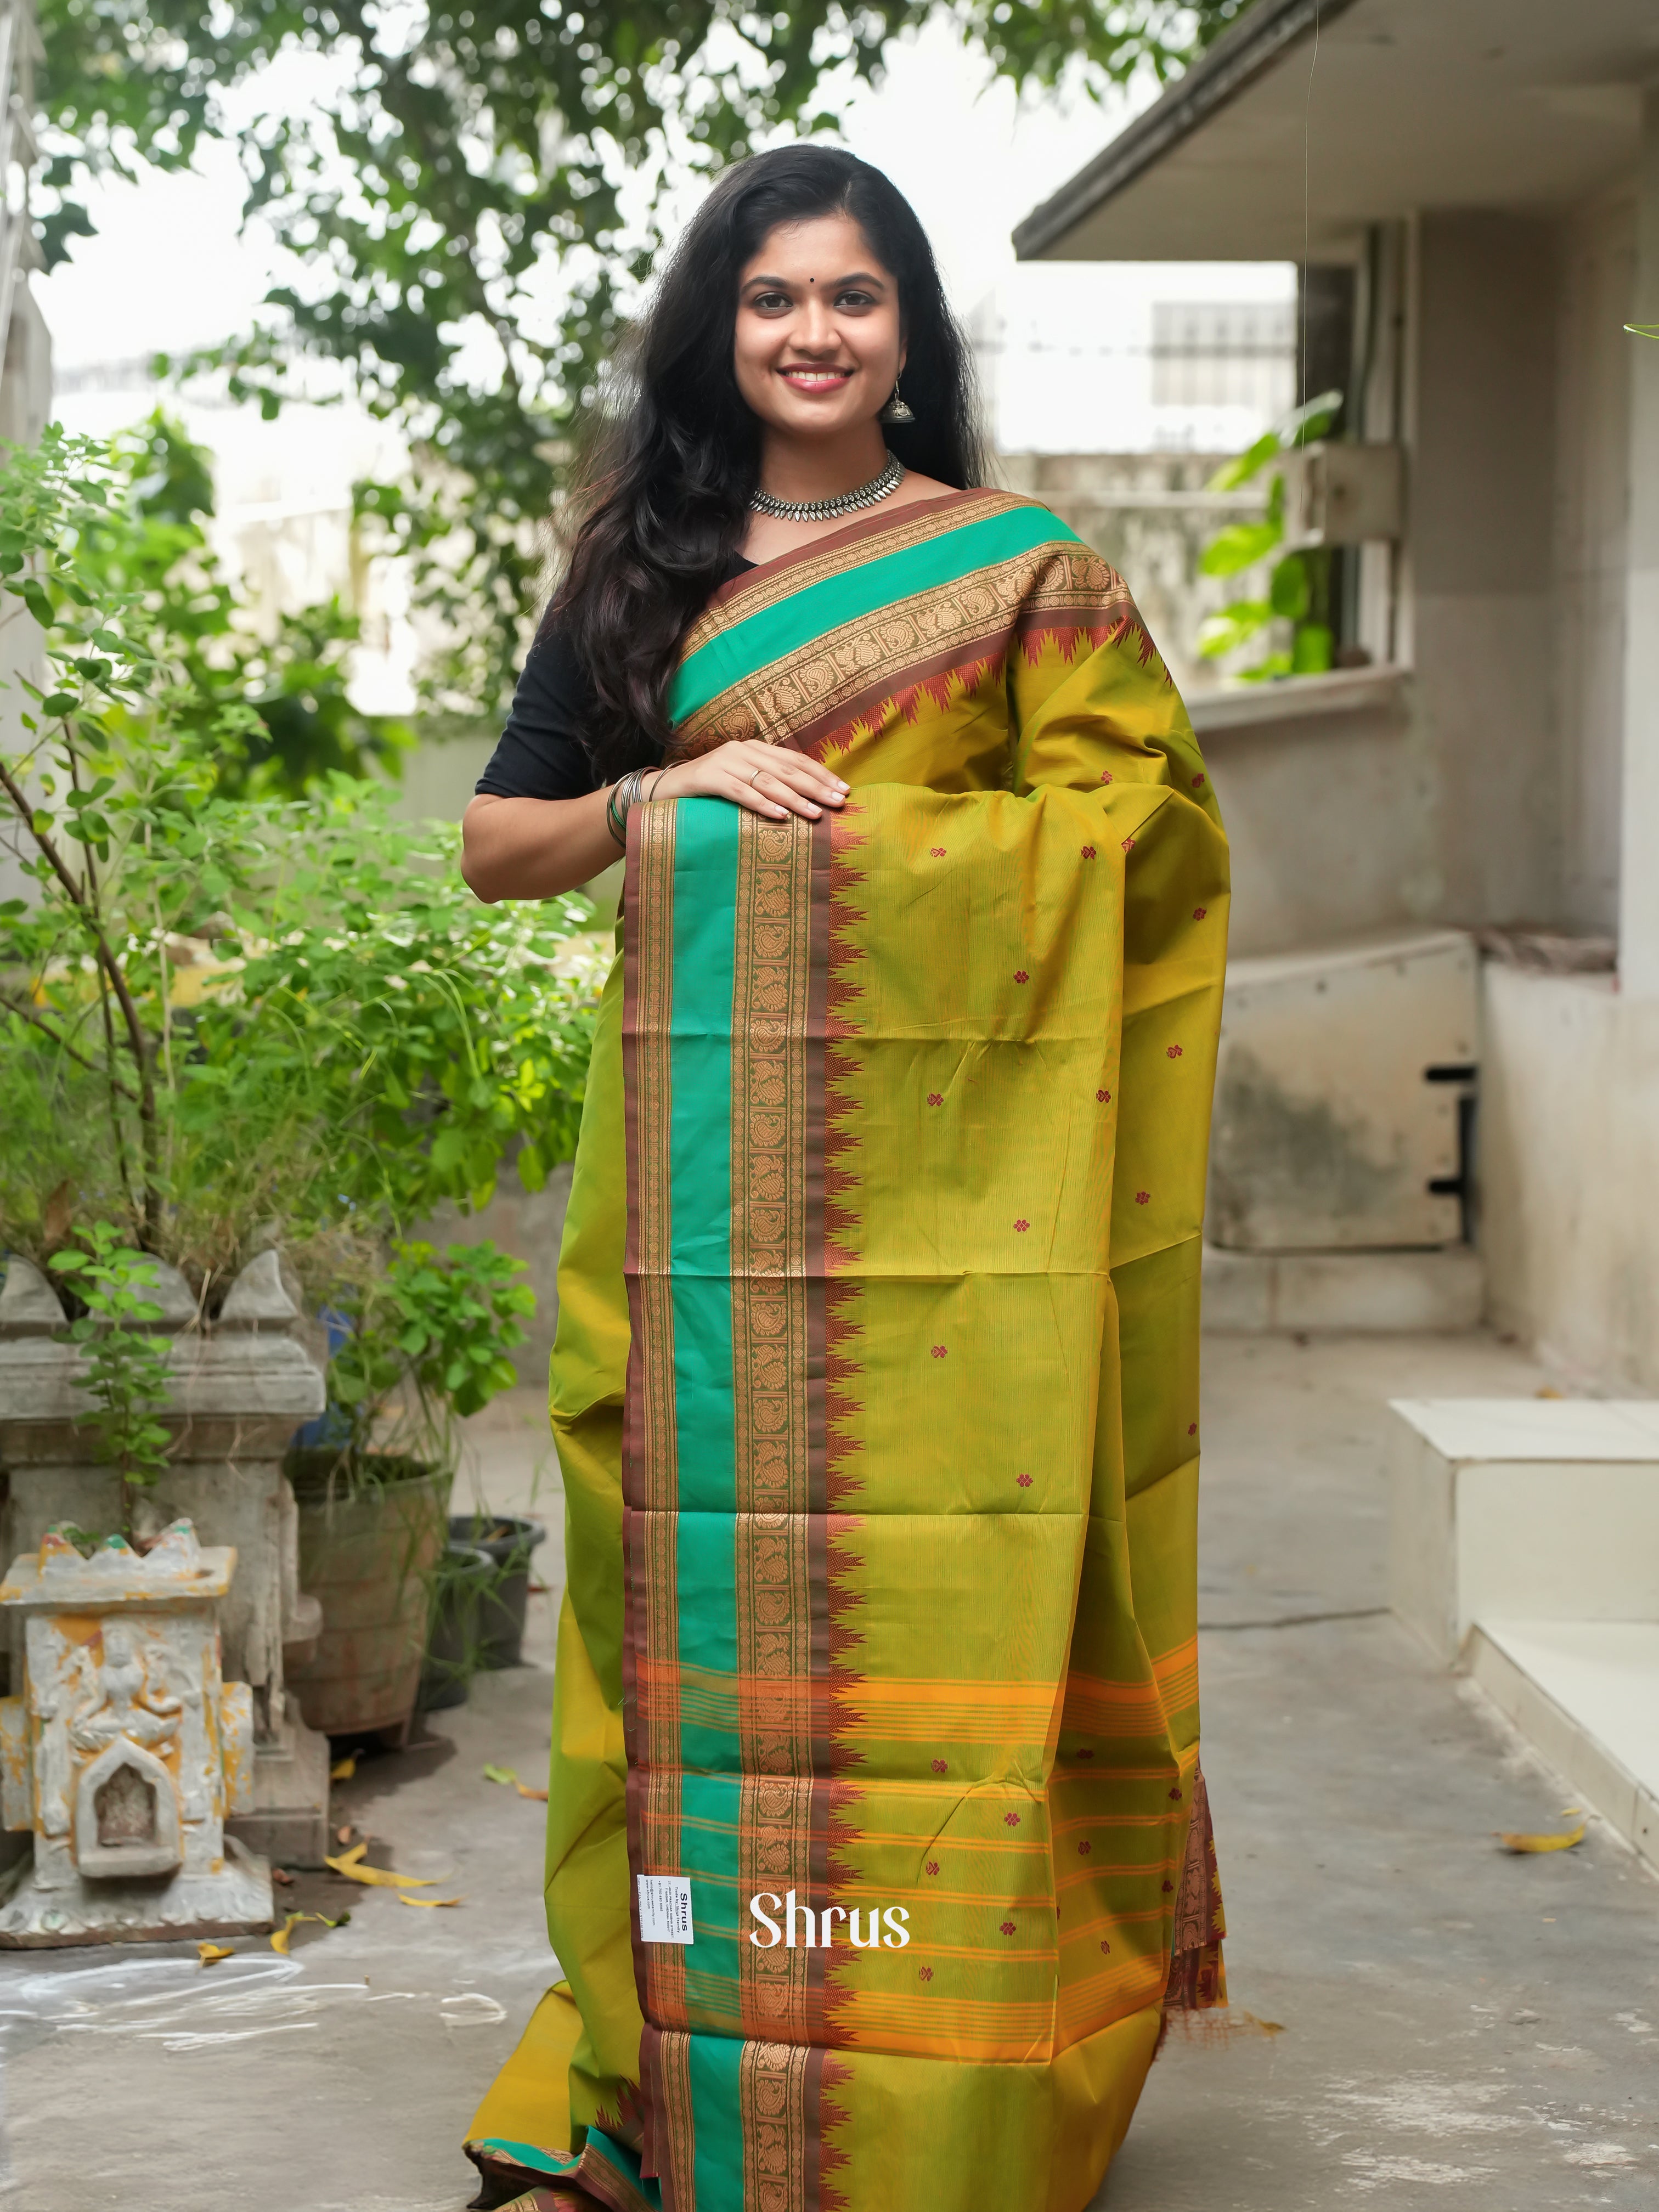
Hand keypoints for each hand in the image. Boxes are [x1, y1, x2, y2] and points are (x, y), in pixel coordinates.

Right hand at [652, 741, 847, 821]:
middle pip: (787, 769)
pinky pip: (741, 792)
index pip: (795, 760)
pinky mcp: (709, 777)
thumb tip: (806, 798)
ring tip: (815, 814)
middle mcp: (742, 750)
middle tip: (838, 802)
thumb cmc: (708, 790)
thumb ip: (768, 782)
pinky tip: (780, 816)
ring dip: (795, 799)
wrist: (664, 787)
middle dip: (816, 787)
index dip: (821, 774)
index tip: (844, 790)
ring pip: (767, 780)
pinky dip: (762, 804)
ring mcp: (725, 761)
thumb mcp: (741, 780)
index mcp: (755, 748)